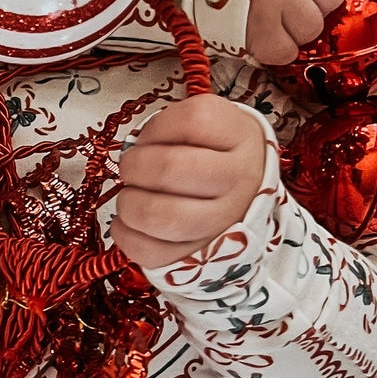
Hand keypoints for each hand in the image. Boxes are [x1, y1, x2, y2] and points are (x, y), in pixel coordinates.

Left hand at [112, 94, 267, 271]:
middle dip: (134, 166)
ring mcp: (221, 222)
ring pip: (159, 215)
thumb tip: (132, 151)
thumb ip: (170, 127)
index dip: (156, 128)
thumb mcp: (209, 125)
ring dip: (128, 203)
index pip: (191, 123)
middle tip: (131, 167)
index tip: (149, 138)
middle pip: (170, 169)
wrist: (249, 191)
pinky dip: (126, 234)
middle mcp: (237, 180)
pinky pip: (150, 250)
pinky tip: (130, 222)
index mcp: (239, 137)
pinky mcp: (199, 254)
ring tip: (131, 196)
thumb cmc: (217, 152)